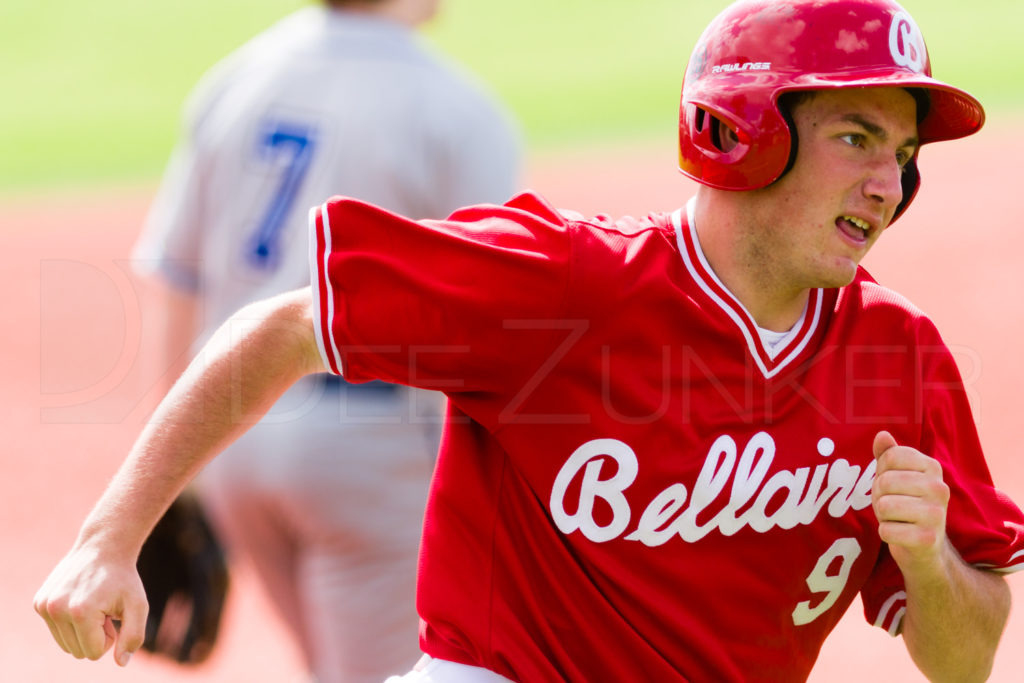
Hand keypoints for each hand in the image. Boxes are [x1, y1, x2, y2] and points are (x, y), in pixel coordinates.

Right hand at [33, 544, 147, 666]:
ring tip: (93, 605)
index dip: (109, 639)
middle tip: (104, 610)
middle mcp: (57, 609)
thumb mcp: (138, 606)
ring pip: (65, 645)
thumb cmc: (124, 579)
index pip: (93, 653)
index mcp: (81, 612)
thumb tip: (121, 662)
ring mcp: (44, 605)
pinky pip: (56, 631)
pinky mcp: (39, 602)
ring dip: (82, 631)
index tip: (113, 616)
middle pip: (77, 652)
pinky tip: (81, 599)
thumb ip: (133, 636)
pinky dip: (70, 622)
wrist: (103, 547)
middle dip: (95, 636)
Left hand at [871, 430, 950, 569]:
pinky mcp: (927, 538)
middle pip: (884, 481)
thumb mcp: (895, 476)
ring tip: (899, 519)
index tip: (894, 484)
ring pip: (883, 505)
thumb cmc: (906, 505)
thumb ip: (887, 455)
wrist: (925, 548)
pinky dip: (886, 534)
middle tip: (895, 506)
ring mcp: (936, 514)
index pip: (890, 456)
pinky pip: (886, 530)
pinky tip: (901, 535)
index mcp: (933, 467)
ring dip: (883, 516)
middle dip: (880, 496)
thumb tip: (881, 435)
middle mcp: (940, 488)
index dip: (882, 471)